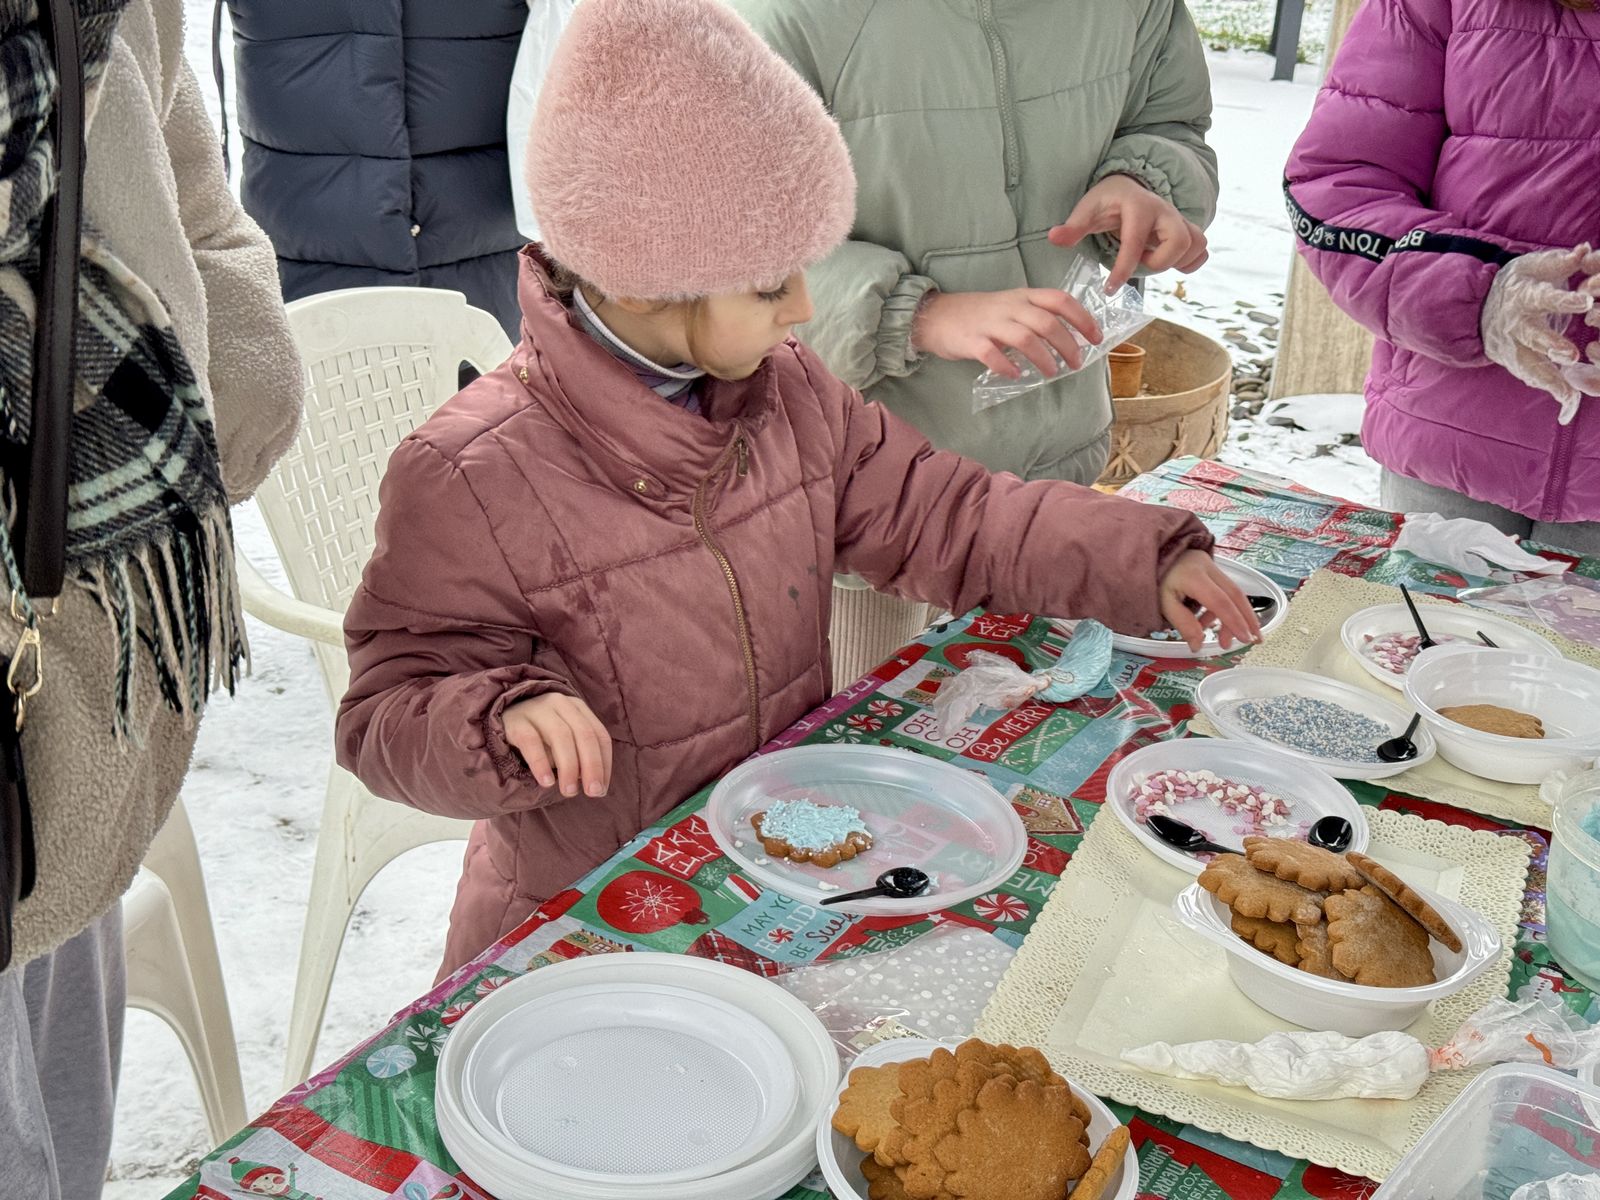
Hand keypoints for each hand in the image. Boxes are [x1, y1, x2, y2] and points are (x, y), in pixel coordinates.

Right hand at [501, 692, 612, 797]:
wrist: (497, 720)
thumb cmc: (537, 736)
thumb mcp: (562, 743)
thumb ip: (578, 756)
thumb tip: (595, 785)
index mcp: (577, 708)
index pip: (598, 734)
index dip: (604, 763)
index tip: (601, 789)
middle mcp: (560, 703)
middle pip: (584, 734)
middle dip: (592, 766)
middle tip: (592, 793)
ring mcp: (537, 708)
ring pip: (561, 736)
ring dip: (569, 767)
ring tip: (569, 791)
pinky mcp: (515, 720)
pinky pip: (531, 741)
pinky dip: (541, 763)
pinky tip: (546, 781)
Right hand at [911, 288, 1100, 379]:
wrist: (934, 315)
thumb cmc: (978, 315)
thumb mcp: (1010, 306)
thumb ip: (1035, 317)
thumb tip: (1068, 340)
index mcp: (1022, 296)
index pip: (1060, 300)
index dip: (1082, 318)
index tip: (1096, 338)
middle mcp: (1009, 307)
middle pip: (1047, 322)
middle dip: (1067, 345)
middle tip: (1076, 364)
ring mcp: (989, 323)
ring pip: (1024, 337)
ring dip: (1043, 357)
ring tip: (1052, 373)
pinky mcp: (970, 340)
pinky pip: (991, 353)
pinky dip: (1006, 366)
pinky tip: (1015, 375)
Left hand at [1048, 175, 1209, 292]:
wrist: (1128, 188)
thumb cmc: (1107, 202)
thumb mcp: (1087, 210)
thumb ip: (1073, 227)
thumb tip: (1053, 237)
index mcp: (1139, 206)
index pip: (1135, 241)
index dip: (1123, 269)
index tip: (1110, 288)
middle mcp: (1166, 211)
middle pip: (1180, 242)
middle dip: (1159, 262)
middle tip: (1139, 263)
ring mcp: (1180, 220)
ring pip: (1196, 245)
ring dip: (1175, 262)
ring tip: (1150, 259)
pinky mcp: (1187, 230)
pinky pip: (1201, 250)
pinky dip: (1188, 261)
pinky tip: (1164, 261)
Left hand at [1158, 550, 1261, 652]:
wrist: (1151, 555)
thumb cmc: (1154, 580)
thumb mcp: (1163, 604)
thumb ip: (1183, 624)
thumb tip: (1198, 645)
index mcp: (1193, 576)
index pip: (1220, 601)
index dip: (1234, 622)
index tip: (1244, 639)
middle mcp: (1207, 567)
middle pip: (1235, 594)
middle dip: (1247, 619)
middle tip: (1253, 640)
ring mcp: (1211, 565)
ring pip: (1233, 591)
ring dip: (1236, 616)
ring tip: (1226, 639)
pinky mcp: (1212, 567)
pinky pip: (1224, 589)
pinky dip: (1223, 608)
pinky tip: (1211, 623)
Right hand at [1482, 244, 1599, 424]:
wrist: (1481, 309)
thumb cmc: (1521, 284)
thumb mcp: (1537, 266)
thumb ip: (1563, 261)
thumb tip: (1585, 249)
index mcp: (1524, 296)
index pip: (1545, 298)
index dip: (1564, 300)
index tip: (1586, 302)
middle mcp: (1516, 324)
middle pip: (1533, 337)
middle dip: (1551, 345)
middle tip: (1571, 354)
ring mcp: (1513, 347)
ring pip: (1529, 365)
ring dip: (1550, 379)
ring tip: (1570, 396)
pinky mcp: (1516, 363)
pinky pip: (1534, 379)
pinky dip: (1550, 391)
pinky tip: (1569, 405)